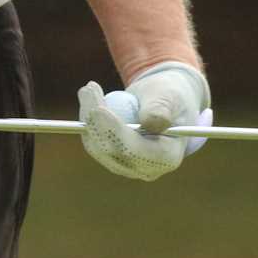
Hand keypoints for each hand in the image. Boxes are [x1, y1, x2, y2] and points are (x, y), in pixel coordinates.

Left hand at [78, 61, 211, 180]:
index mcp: (167, 157)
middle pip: (111, 152)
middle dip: (95, 121)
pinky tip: (89, 96)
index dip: (114, 133)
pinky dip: (88, 120)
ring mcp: (128, 166)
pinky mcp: (113, 158)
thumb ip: (160, 110)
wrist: (163, 104)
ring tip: (89, 89)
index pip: (134, 152)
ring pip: (97, 147)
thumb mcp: (169, 97)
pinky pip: (93, 141)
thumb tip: (149, 122)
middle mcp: (146, 169)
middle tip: (89, 89)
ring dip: (88, 117)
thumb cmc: (169, 97)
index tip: (98, 109)